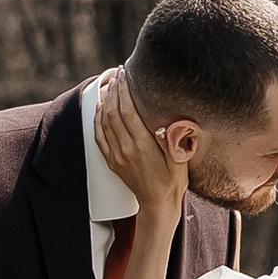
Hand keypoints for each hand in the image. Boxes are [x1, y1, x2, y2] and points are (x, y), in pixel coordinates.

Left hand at [94, 67, 190, 220]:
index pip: (128, 111)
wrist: (158, 204)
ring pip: (104, 122)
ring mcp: (117, 156)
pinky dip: (97, 119)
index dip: (125, 91)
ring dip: (105, 101)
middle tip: (118, 74)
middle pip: (114, 112)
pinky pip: (99, 136)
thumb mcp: (180, 161)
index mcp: (143, 146)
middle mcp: (126, 149)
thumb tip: (163, 126)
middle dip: (114, 90)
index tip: (125, 74)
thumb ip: (172, 143)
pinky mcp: (112, 161)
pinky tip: (100, 107)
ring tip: (109, 84)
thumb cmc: (173, 181)